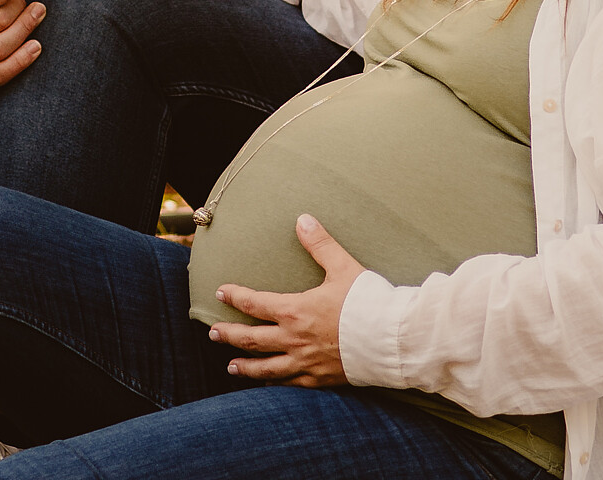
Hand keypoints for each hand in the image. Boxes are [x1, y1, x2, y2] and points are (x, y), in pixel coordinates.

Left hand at [208, 216, 363, 385]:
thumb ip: (320, 244)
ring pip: (266, 367)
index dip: (236, 297)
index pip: (256, 303)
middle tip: (213, 333)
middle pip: (253, 339)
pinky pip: (290, 384)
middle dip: (230, 335)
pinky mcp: (320, 379)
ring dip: (245, 366)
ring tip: (231, 366)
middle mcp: (295, 340)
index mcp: (296, 310)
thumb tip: (302, 219)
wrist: (390, 340)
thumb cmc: (367, 301)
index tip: (220, 291)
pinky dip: (274, 383)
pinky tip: (268, 383)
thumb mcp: (343, 266)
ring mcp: (306, 363)